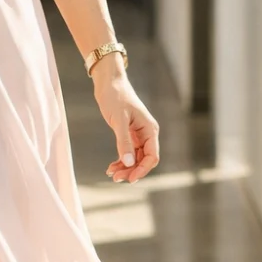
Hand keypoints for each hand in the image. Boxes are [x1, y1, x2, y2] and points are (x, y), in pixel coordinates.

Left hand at [91, 61, 159, 183]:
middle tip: (115, 178)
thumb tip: (129, 163)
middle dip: (131, 170)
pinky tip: (111, 167)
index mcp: (150, 130)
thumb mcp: (119, 119)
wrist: (109, 83)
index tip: (130, 178)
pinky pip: (128, 152)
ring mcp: (138, 135)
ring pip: (135, 158)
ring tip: (111, 174)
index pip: (152, 156)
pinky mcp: (128, 134)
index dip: (142, 169)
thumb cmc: (115, 96)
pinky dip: (121, 161)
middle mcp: (147, 134)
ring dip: (125, 167)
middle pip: (143, 160)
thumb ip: (124, 142)